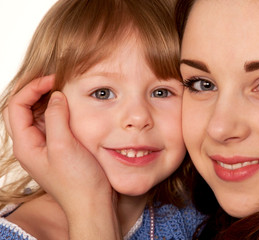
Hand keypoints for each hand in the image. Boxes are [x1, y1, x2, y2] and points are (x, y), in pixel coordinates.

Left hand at [4, 76, 120, 238]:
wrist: (92, 202)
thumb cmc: (78, 182)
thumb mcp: (64, 146)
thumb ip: (56, 118)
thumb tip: (56, 96)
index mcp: (26, 145)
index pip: (16, 107)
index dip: (31, 89)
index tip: (52, 80)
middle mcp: (31, 145)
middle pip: (23, 110)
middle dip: (36, 92)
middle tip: (56, 81)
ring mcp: (45, 147)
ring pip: (37, 116)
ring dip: (48, 101)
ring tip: (64, 91)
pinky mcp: (59, 148)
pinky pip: (53, 124)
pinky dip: (59, 112)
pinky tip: (72, 108)